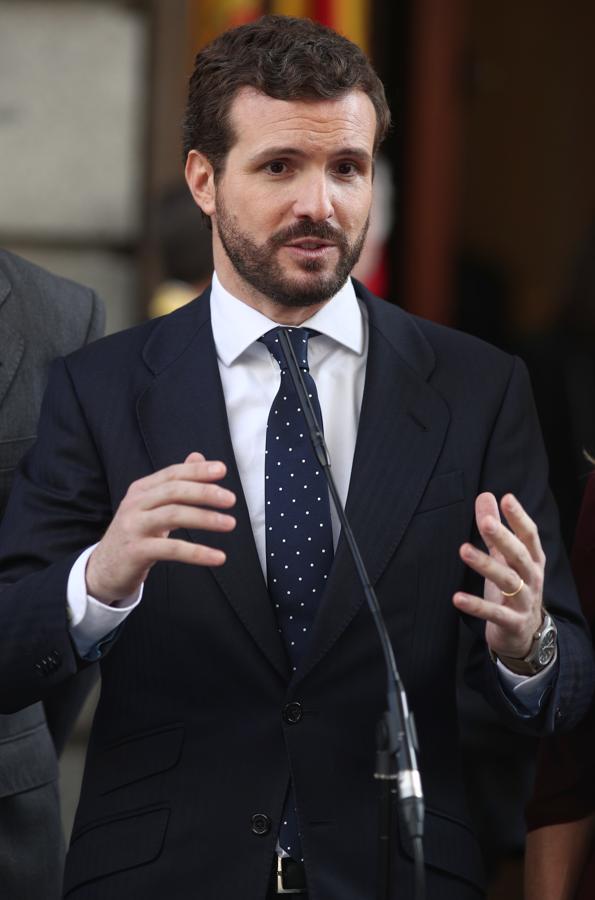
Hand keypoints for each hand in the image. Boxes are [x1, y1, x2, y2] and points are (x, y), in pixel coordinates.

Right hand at [86, 452, 235, 602]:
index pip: (172, 474)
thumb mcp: (152, 506)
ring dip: (205, 518)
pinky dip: (197, 552)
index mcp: (140, 490)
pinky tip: (217, 556)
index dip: (197, 471)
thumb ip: (175, 483)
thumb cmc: (135, 534)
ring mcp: (133, 527)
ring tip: (229, 523)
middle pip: (173, 491)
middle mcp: (135, 504)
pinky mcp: (136, 551)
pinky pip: (171, 549)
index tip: (222, 470)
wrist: (103, 569)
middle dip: (204, 492)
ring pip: (173, 515)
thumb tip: (198, 457)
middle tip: (230, 499)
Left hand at [454, 492, 544, 659]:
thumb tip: (485, 495)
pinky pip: (494, 613)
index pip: (529, 536)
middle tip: (485, 522)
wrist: (526, 636)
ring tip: (463, 550)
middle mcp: (532, 579)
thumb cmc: (513, 590)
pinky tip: (457, 597)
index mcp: (533, 561)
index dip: (519, 517)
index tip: (506, 498)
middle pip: (519, 555)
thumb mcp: (506, 559)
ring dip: (486, 565)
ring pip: (508, 581)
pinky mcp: (512, 623)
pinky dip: (476, 606)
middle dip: (503, 538)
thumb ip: (496, 530)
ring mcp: (524, 602)